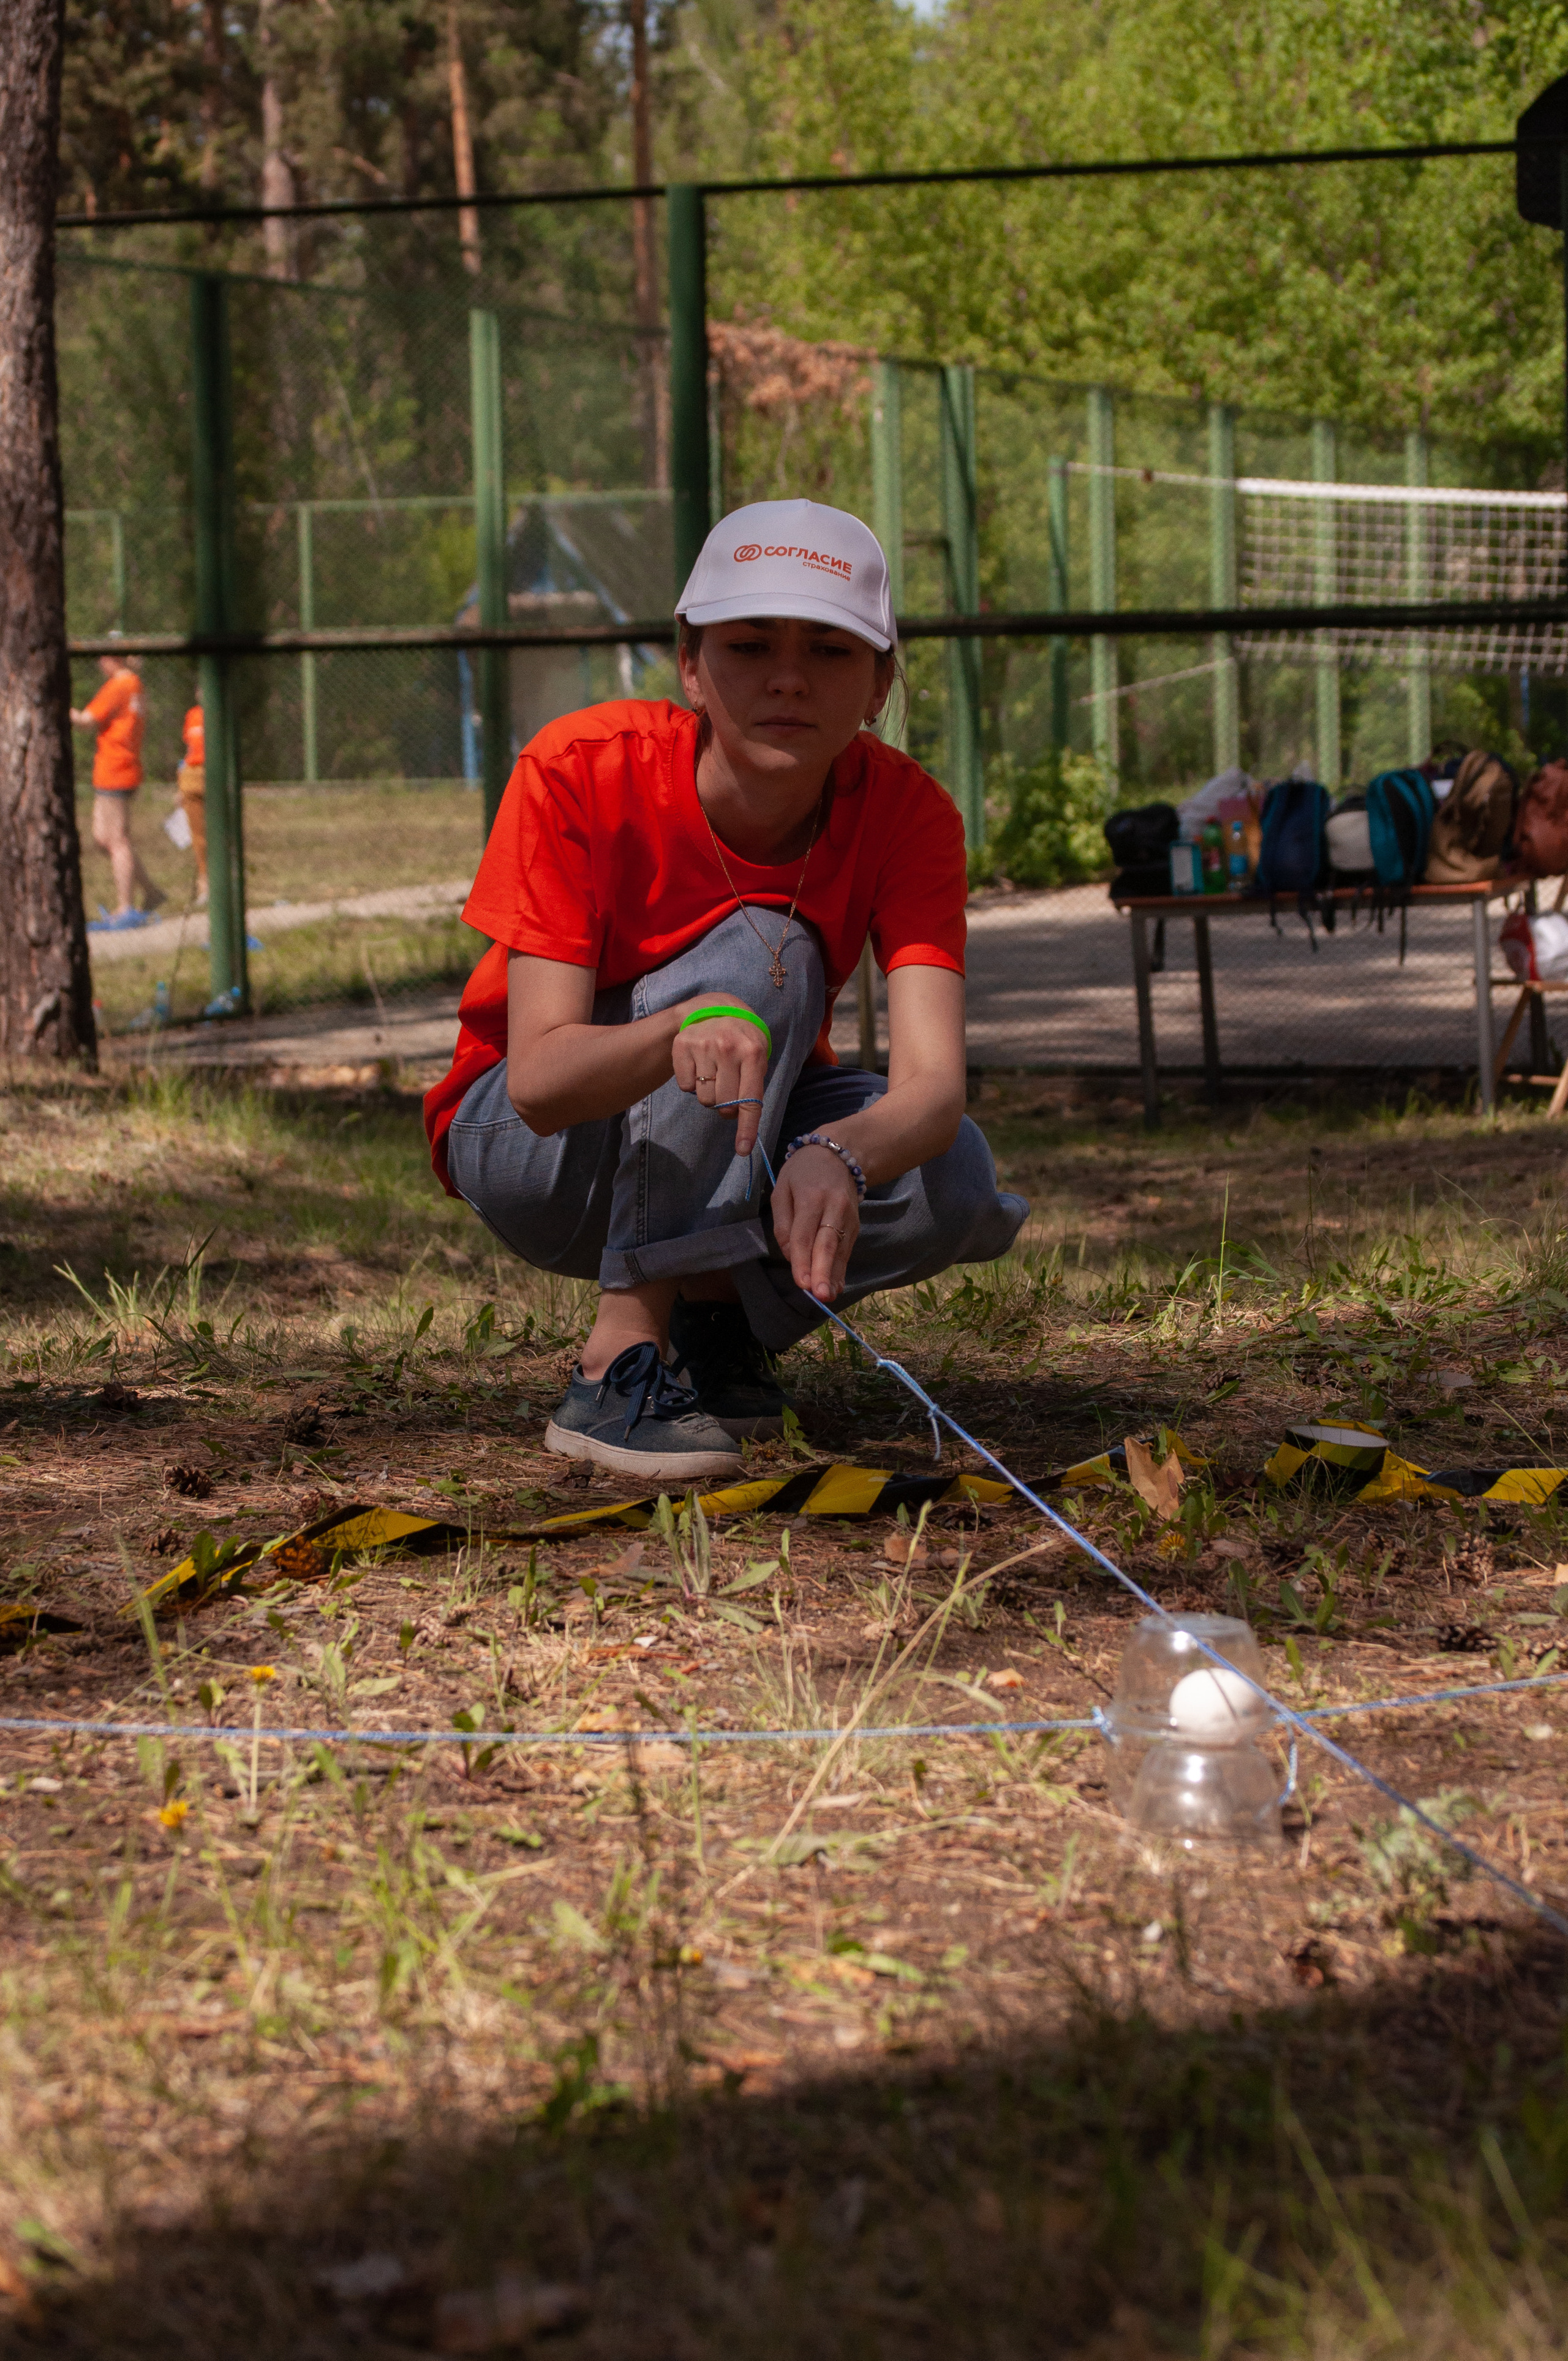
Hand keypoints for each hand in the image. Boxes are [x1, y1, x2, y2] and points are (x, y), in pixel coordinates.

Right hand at [669, 996, 768, 1156]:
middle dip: (726, 1106)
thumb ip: (752, 1090)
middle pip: (723, 1105)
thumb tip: (743, 1130)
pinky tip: (699, 1065)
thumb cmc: (742, 1043)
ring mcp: (703, 1045)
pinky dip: (692, 1083)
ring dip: (709, 1094)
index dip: (746, 1129)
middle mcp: (728, 1048)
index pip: (750, 1100)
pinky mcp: (682, 1045)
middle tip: (727, 1088)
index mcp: (753, 1053)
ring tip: (713, 1073)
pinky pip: (686, 1086)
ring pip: (704, 1098)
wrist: (715, 1009)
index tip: (742, 1150)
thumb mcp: (756, 1059)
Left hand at [770, 1144, 859, 1301]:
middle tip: (820, 1295)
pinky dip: (841, 1270)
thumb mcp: (782, 1188)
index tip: (802, 1283)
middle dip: (823, 1271)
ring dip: (834, 1275)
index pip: (805, 1234)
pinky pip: (846, 1250)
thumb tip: (790, 1254)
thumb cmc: (803, 1172)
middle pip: (827, 1244)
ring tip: (828, 1297)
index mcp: (811, 1197)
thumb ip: (783, 1222)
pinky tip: (835, 1287)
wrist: (840, 1154)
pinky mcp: (856, 1225)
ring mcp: (849, 1217)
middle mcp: (834, 1208)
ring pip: (840, 1250)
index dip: (802, 1260)